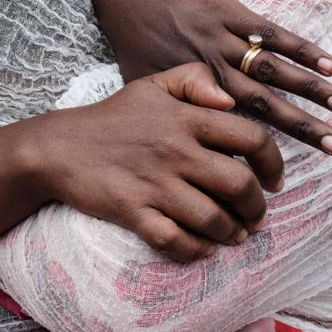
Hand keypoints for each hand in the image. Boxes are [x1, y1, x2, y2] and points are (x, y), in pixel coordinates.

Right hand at [32, 64, 283, 260]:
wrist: (57, 147)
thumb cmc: (111, 117)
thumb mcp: (152, 85)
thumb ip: (195, 81)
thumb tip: (230, 101)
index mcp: (186, 119)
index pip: (252, 139)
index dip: (274, 164)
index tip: (274, 181)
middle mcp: (176, 151)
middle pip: (240, 185)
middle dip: (257, 208)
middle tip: (256, 216)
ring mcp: (154, 184)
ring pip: (213, 219)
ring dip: (231, 233)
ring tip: (234, 235)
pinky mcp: (133, 211)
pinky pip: (176, 240)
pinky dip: (195, 250)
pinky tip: (201, 248)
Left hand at [93, 0, 331, 153]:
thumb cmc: (137, 44)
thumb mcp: (145, 89)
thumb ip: (174, 118)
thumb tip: (199, 155)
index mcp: (189, 95)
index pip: (228, 131)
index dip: (255, 155)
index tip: (283, 178)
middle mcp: (209, 70)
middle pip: (263, 105)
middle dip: (301, 126)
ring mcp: (222, 40)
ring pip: (272, 69)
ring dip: (311, 88)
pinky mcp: (232, 12)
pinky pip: (271, 34)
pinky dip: (302, 49)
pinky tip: (330, 65)